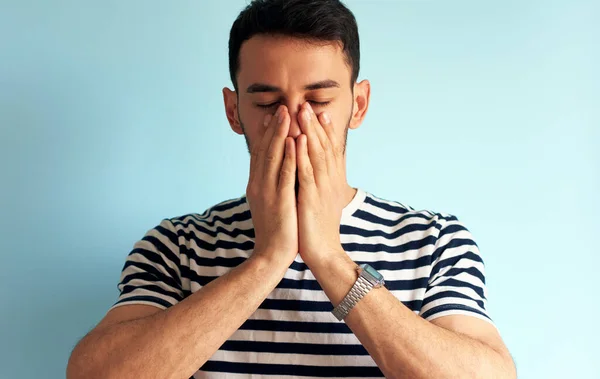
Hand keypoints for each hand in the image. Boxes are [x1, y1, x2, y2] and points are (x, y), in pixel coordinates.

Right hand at [246, 105, 297, 266]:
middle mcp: (258, 184)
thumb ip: (270, 185)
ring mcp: (267, 191)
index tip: (274, 115)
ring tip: (287, 114)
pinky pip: (284, 174)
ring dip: (280, 133)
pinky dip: (288, 155)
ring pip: (273, 156)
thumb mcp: (269, 203)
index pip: (261, 153)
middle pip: (265, 149)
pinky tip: (293, 141)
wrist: (270, 255)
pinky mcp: (279, 200)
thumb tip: (274, 171)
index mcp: (256, 184)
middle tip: (282, 106)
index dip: (267, 133)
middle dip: (274, 127)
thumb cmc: (275, 230)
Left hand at [296, 102, 347, 264]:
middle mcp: (329, 182)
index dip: (326, 131)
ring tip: (304, 112)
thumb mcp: (323, 201)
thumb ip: (322, 184)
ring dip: (310, 132)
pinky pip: (307, 173)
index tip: (321, 112)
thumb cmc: (319, 227)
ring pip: (317, 155)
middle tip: (309, 104)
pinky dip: (303, 155)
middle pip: (324, 147)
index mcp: (331, 182)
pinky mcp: (311, 199)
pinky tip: (299, 140)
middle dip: (316, 124)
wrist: (323, 253)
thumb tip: (318, 172)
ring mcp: (321, 189)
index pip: (331, 151)